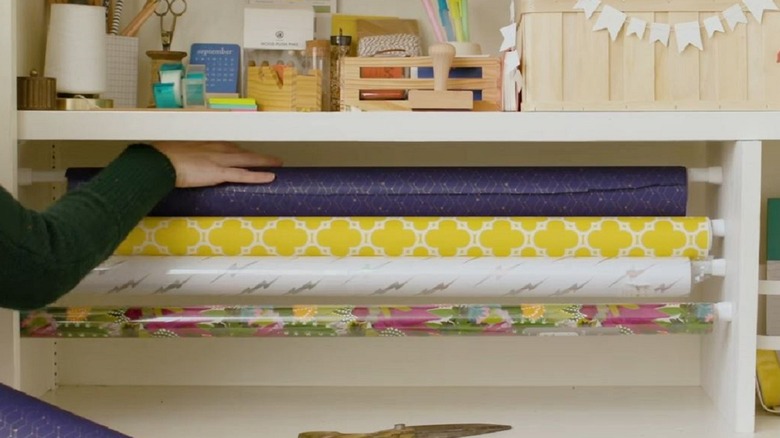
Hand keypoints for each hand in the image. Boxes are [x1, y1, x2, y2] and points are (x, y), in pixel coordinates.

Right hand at [151, 141, 281, 187]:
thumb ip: (187, 156)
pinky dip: (258, 176)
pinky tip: (270, 177)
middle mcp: (216, 149)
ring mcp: (219, 160)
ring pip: (248, 160)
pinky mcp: (219, 173)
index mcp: (207, 143)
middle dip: (259, 155)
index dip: (241, 151)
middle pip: (243, 151)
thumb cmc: (163, 156)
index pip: (230, 146)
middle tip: (273, 158)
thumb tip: (185, 161)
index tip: (249, 153)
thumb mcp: (177, 152)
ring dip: (264, 161)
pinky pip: (243, 175)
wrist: (159, 161)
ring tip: (278, 164)